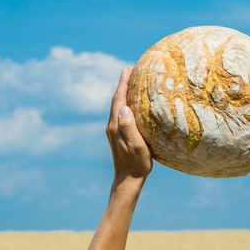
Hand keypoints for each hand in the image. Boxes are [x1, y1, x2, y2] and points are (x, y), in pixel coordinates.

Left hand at [106, 68, 152, 188]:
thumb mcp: (137, 146)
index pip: (118, 100)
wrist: (127, 180)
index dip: (123, 84)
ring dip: (123, 93)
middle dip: (122, 85)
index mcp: (116, 126)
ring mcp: (113, 131)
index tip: (128, 69)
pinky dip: (125, 103)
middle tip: (131, 70)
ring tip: (132, 83)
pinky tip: (132, 104)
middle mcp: (112, 126)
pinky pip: (120, 113)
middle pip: (116, 100)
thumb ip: (129, 127)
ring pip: (117, 106)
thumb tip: (124, 108)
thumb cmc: (136, 164)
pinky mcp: (117, 135)